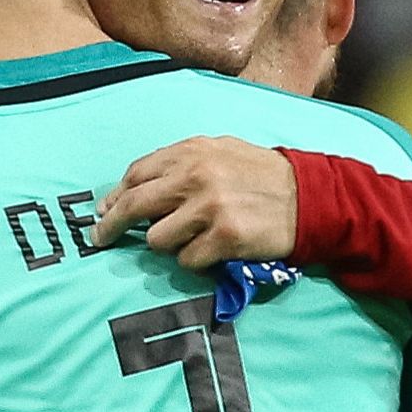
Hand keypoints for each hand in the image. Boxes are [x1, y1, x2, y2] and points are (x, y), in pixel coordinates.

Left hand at [90, 136, 296, 269]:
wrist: (309, 196)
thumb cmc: (260, 175)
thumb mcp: (220, 151)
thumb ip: (179, 164)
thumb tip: (133, 188)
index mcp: (191, 152)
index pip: (136, 175)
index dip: (115, 196)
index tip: (105, 212)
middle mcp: (196, 176)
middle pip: (134, 205)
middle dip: (112, 226)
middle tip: (103, 239)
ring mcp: (209, 208)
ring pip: (157, 239)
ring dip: (169, 244)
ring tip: (193, 239)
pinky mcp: (224, 237)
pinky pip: (187, 260)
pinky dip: (195, 260)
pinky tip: (214, 249)